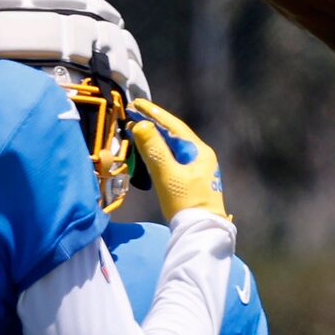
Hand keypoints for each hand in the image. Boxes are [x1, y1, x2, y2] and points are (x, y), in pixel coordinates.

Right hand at [128, 97, 228, 221]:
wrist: (200, 232)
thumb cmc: (186, 203)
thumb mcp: (168, 175)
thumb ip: (154, 150)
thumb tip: (141, 126)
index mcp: (199, 151)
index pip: (174, 126)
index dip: (155, 113)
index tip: (137, 103)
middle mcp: (201, 156)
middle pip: (174, 134)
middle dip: (153, 123)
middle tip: (133, 113)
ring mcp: (197, 168)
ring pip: (173, 146)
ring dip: (155, 137)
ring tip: (137, 128)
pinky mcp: (192, 179)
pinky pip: (173, 158)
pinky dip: (159, 151)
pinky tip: (149, 151)